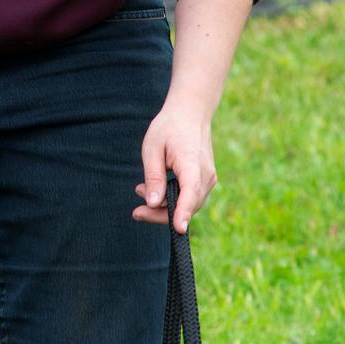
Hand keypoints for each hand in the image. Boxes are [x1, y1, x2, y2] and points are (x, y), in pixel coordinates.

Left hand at [134, 102, 217, 234]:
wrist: (190, 114)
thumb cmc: (168, 128)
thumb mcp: (152, 149)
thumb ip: (153, 177)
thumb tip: (153, 203)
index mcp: (192, 164)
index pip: (190, 193)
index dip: (183, 212)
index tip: (178, 229)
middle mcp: (205, 175)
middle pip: (187, 205)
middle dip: (161, 214)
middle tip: (136, 213)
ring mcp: (208, 178)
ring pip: (189, 204)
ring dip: (165, 205)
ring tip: (140, 191)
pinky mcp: (205, 180)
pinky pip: (190, 197)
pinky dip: (172, 198)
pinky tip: (153, 190)